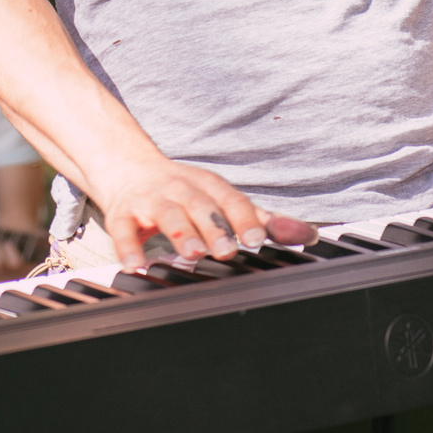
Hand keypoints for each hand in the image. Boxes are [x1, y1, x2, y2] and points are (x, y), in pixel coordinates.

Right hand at [90, 153, 317, 268]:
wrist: (127, 166)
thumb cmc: (184, 191)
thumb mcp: (222, 200)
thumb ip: (263, 219)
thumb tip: (309, 234)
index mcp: (209, 186)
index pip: (231, 199)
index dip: (244, 218)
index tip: (258, 238)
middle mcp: (182, 189)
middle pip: (200, 205)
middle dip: (214, 226)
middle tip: (227, 250)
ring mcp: (151, 200)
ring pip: (166, 214)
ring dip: (180, 232)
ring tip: (191, 253)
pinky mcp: (122, 212)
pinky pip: (123, 228)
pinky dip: (128, 246)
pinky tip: (135, 265)